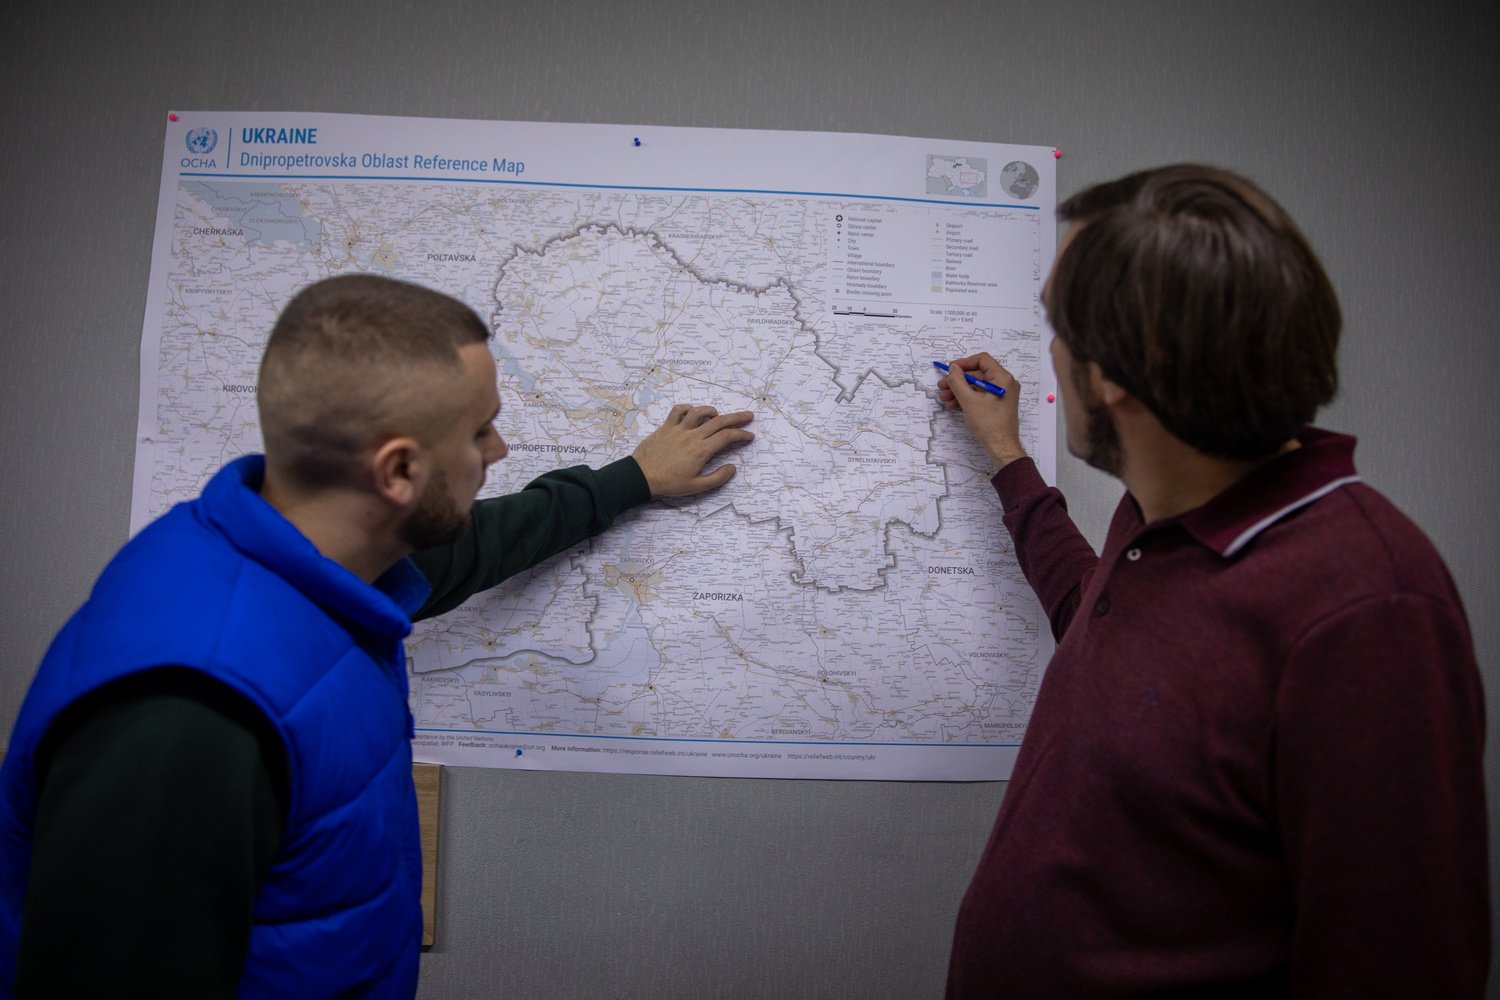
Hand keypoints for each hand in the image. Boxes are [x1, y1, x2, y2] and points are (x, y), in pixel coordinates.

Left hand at [632, 404, 754, 496]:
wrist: (642, 476)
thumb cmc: (669, 483)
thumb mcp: (696, 487)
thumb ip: (717, 478)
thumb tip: (733, 468)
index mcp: (701, 450)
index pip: (727, 437)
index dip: (741, 434)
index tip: (749, 436)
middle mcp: (692, 436)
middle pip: (719, 421)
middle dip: (737, 417)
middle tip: (749, 416)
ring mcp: (678, 429)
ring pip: (699, 411)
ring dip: (712, 411)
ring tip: (719, 416)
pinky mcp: (666, 427)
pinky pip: (678, 410)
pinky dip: (688, 408)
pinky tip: (692, 413)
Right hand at [936, 353, 1026, 470]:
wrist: (1001, 447)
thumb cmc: (989, 423)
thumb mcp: (969, 400)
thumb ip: (958, 381)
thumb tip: (953, 368)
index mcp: (1003, 378)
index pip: (982, 360)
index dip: (964, 363)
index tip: (950, 370)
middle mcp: (1004, 384)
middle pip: (977, 374)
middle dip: (958, 381)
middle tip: (941, 386)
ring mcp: (1000, 395)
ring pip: (976, 387)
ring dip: (958, 391)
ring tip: (944, 398)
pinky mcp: (996, 406)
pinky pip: (979, 397)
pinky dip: (966, 399)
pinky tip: (952, 405)